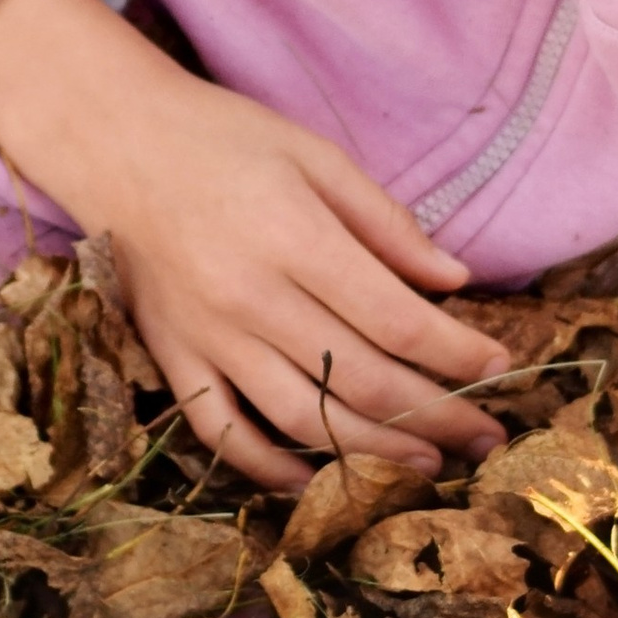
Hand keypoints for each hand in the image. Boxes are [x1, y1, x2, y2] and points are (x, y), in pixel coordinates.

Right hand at [0, 0, 512, 491]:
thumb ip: (385, 221)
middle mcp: (252, 298)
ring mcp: (209, 337)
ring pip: (303, 418)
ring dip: (373, 453)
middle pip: (361, 379)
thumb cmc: (224, 138)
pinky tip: (313, 479)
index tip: (502, 364)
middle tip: (489, 435)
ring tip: (428, 466)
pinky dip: (267, 467)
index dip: (457, 351)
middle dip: (438, 415)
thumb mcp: (315, 154)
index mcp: (294, 238)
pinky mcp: (173, 358)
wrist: (115, 142)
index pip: (395, 318)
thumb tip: (454, 279)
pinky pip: (222, 431)